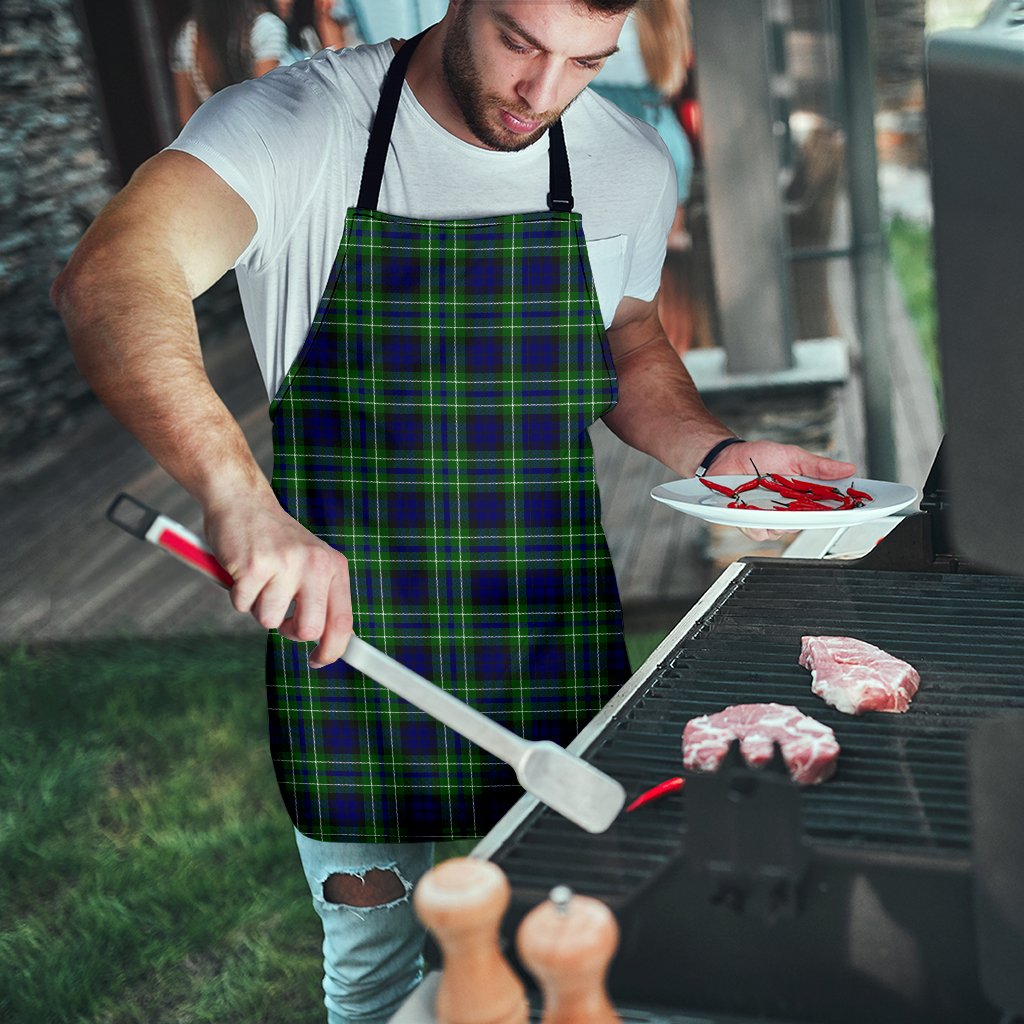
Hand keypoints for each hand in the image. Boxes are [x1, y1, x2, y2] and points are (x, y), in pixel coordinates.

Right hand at [203, 494, 351, 667]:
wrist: (243, 501)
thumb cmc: (275, 541)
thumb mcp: (310, 563)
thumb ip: (321, 598)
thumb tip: (328, 644)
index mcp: (333, 567)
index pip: (342, 622)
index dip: (332, 650)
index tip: (318, 661)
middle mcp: (315, 564)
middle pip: (309, 630)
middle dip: (289, 631)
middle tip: (279, 614)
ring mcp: (285, 564)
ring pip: (269, 620)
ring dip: (258, 607)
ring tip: (259, 579)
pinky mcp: (254, 565)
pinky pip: (242, 605)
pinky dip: (237, 594)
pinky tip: (242, 570)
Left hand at [707, 440, 856, 542]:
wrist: (727, 457)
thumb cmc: (759, 457)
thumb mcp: (793, 456)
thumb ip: (819, 466)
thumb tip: (848, 468)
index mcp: (804, 495)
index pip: (829, 508)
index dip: (844, 510)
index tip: (857, 508)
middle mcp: (790, 510)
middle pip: (809, 523)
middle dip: (810, 515)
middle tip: (805, 502)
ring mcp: (771, 518)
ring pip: (784, 531)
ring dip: (780, 517)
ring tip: (771, 499)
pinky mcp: (751, 523)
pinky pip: (760, 532)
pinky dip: (758, 522)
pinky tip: (753, 508)